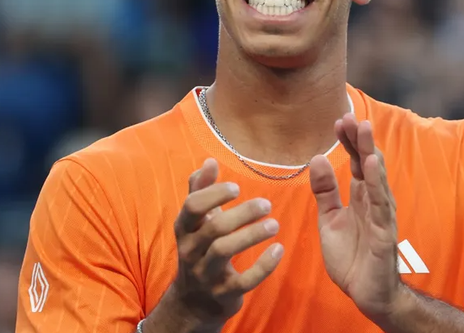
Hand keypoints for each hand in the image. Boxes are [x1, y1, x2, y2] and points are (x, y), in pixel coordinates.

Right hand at [160, 159, 283, 330]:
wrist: (194, 302)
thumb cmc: (199, 250)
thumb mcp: (195, 222)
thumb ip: (200, 190)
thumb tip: (209, 161)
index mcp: (185, 229)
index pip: (192, 206)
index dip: (214, 194)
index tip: (237, 187)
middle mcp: (191, 250)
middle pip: (214, 228)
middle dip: (242, 214)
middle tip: (266, 204)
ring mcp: (206, 274)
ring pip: (224, 251)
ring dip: (251, 235)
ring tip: (274, 224)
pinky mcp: (224, 293)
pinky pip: (244, 280)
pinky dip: (263, 266)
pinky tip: (278, 250)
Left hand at [309, 113, 402, 321]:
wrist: (365, 293)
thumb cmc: (352, 257)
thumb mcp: (329, 220)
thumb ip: (325, 191)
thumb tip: (317, 158)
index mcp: (361, 196)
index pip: (357, 161)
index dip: (349, 141)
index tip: (339, 120)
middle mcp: (374, 200)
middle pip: (369, 163)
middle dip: (360, 139)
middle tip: (351, 116)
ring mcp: (381, 215)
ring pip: (378, 178)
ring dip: (371, 152)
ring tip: (365, 129)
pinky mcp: (384, 232)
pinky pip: (381, 204)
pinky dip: (377, 183)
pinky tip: (373, 165)